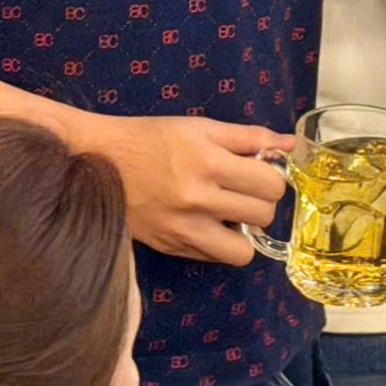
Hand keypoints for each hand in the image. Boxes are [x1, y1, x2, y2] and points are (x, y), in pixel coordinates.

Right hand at [73, 114, 293, 265]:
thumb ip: (248, 136)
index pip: (270, 185)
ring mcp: (182, 230)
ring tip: (229, 214)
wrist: (96, 162)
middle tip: (243, 190)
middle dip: (260, 202)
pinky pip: (214, 258)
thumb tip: (289, 145)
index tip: (258, 171)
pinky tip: (205, 223)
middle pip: (263, 216)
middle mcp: (197, 200)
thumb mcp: (199, 127)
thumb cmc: (149, 138)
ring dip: (243, 233)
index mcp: (206, 162)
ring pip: (243, 252)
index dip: (271, 177)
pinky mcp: (170, 248)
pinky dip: (218, 243)